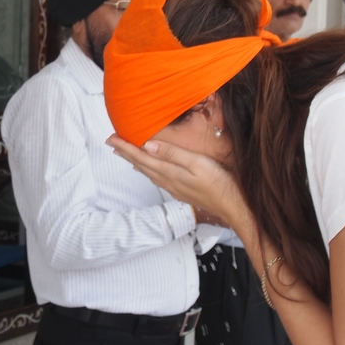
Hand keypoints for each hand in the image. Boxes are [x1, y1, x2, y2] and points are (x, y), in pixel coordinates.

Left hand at [106, 134, 247, 230]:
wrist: (233, 206)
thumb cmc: (219, 183)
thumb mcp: (196, 163)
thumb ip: (172, 153)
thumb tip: (148, 146)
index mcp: (169, 172)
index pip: (142, 157)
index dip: (126, 147)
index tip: (111, 139)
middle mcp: (168, 181)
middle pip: (141, 164)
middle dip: (126, 153)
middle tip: (111, 143)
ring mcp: (174, 187)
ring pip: (148, 172)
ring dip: (135, 161)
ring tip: (125, 153)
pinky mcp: (181, 190)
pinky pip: (158, 178)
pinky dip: (148, 170)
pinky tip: (149, 169)